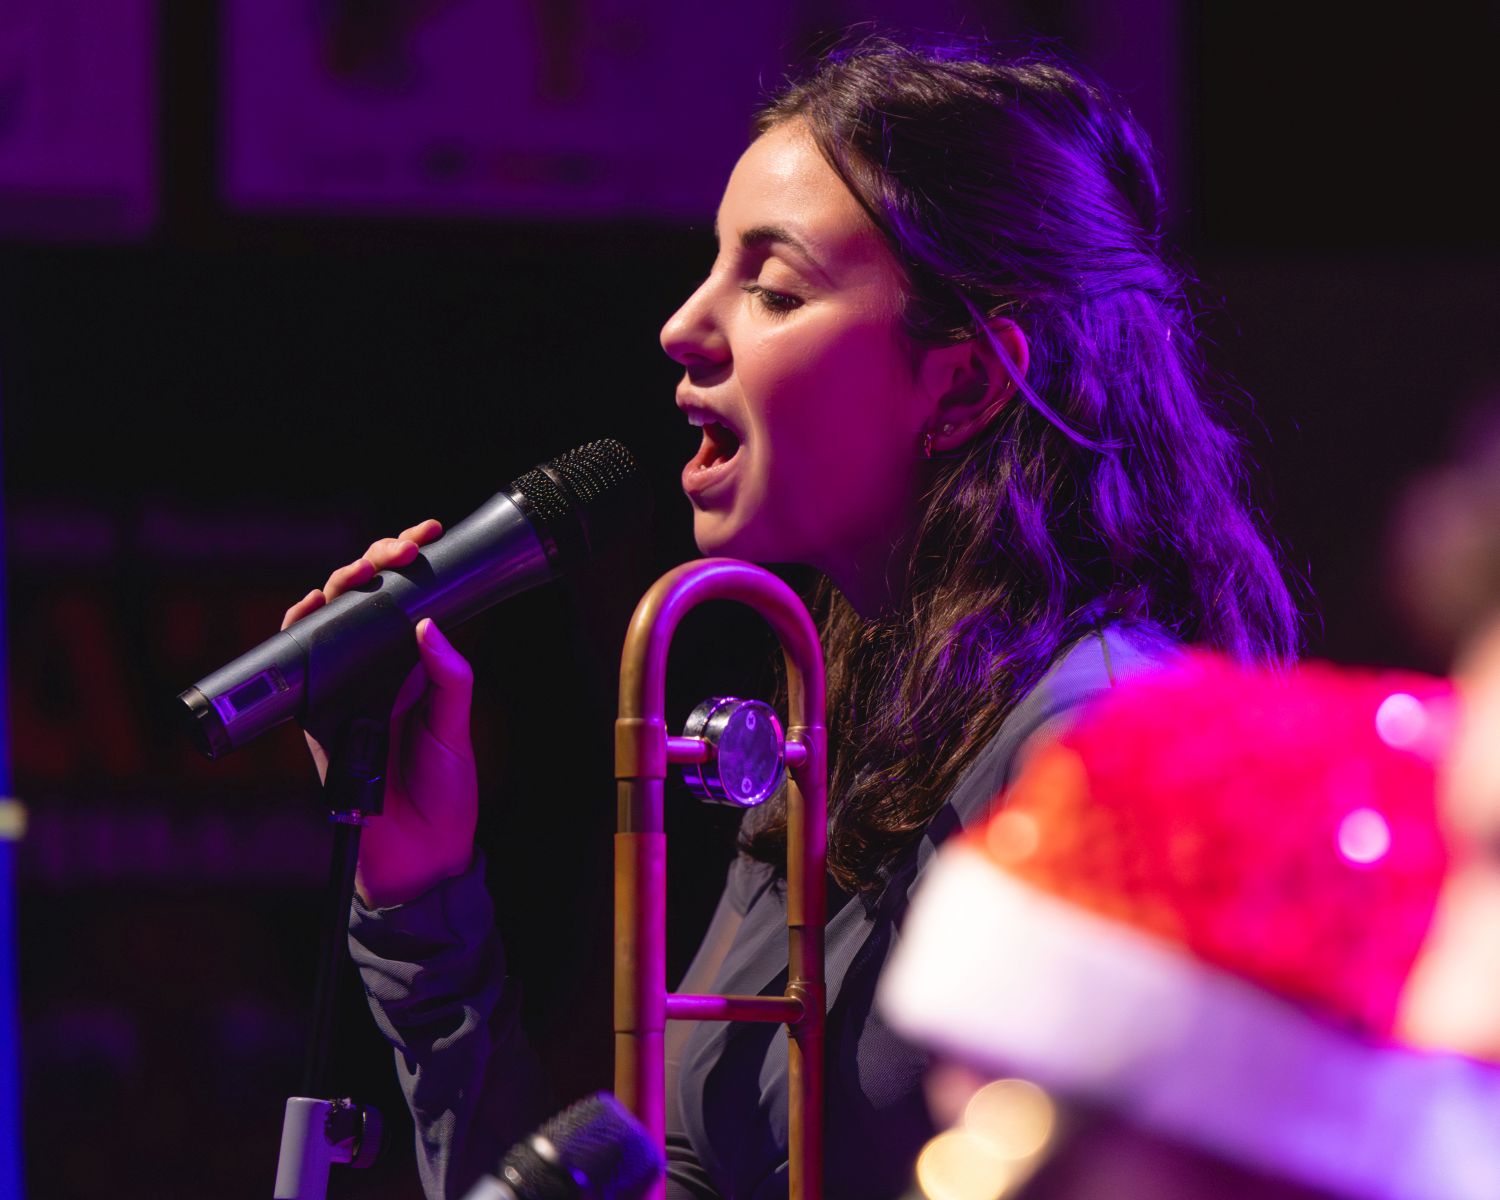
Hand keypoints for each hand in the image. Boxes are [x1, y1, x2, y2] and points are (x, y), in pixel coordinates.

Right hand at [282, 519, 478, 907]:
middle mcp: (377, 675)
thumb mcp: (456, 729)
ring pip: (328, 624)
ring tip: (358, 572)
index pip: (407, 604)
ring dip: (336, 588)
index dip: (408, 568)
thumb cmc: (444, 795)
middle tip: (394, 551)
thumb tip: (430, 625)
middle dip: (371, 563)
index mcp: (415, 671)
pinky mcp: (316, 720)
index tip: (423, 537)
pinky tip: (310, 610)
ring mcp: (343, 693)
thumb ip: (448, 679)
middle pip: (363, 603)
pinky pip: (297, 670)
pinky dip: (298, 634)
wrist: (417, 857)